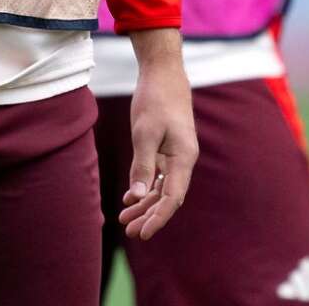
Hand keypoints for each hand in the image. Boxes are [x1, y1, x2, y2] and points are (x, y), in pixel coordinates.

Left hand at [117, 28, 196, 240]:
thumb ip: (142, 165)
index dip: (158, 217)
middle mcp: (183, 160)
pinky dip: (145, 188)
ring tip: (125, 220)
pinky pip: (158, 175)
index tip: (143, 233)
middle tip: (129, 232)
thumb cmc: (155, 99)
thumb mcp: (144, 132)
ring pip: (161, 188)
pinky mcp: (167, 148)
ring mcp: (176, 155)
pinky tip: (131, 199)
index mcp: (184, 158)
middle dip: (149, 216)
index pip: (172, 197)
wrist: (163, 73)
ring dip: (144, 204)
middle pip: (168, 197)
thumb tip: (137, 196)